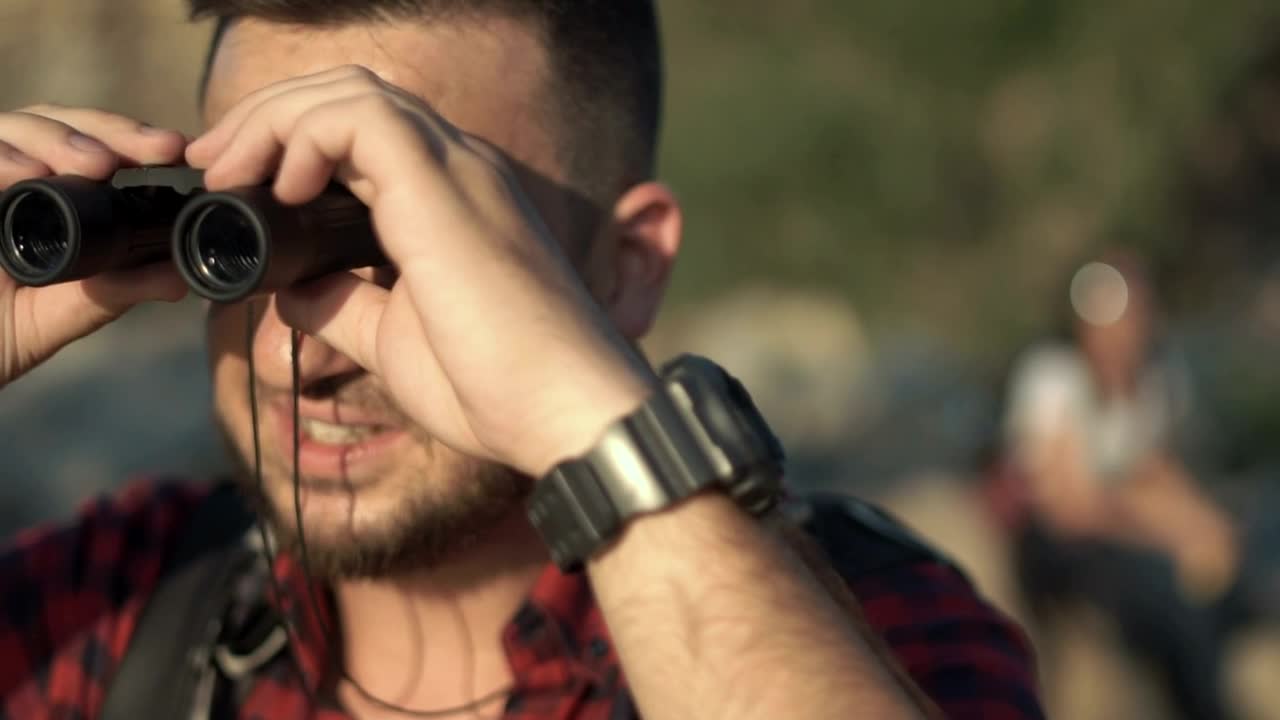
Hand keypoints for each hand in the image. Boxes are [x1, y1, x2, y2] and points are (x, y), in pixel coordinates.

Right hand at [0, 105, 188, 387]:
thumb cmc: (4, 329)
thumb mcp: (73, 308)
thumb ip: (123, 288)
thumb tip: (181, 278)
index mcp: (52, 190)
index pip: (94, 144)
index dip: (134, 140)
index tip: (176, 148)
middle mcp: (14, 172)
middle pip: (59, 122)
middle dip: (110, 131)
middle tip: (152, 151)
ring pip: (15, 127)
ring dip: (60, 140)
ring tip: (98, 165)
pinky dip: (2, 159)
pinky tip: (29, 173)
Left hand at [186, 66, 654, 475]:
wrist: (562, 412)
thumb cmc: (498, 388)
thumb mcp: (394, 344)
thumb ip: (344, 305)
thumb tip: (289, 287)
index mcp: (452, 203)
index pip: (365, 131)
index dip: (291, 141)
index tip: (237, 185)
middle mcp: (460, 170)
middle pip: (350, 94)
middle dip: (269, 117)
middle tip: (215, 164)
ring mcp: (458, 170)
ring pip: (350, 91)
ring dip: (275, 119)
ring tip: (228, 169)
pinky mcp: (444, 186)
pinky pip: (360, 118)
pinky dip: (303, 135)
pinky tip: (280, 187)